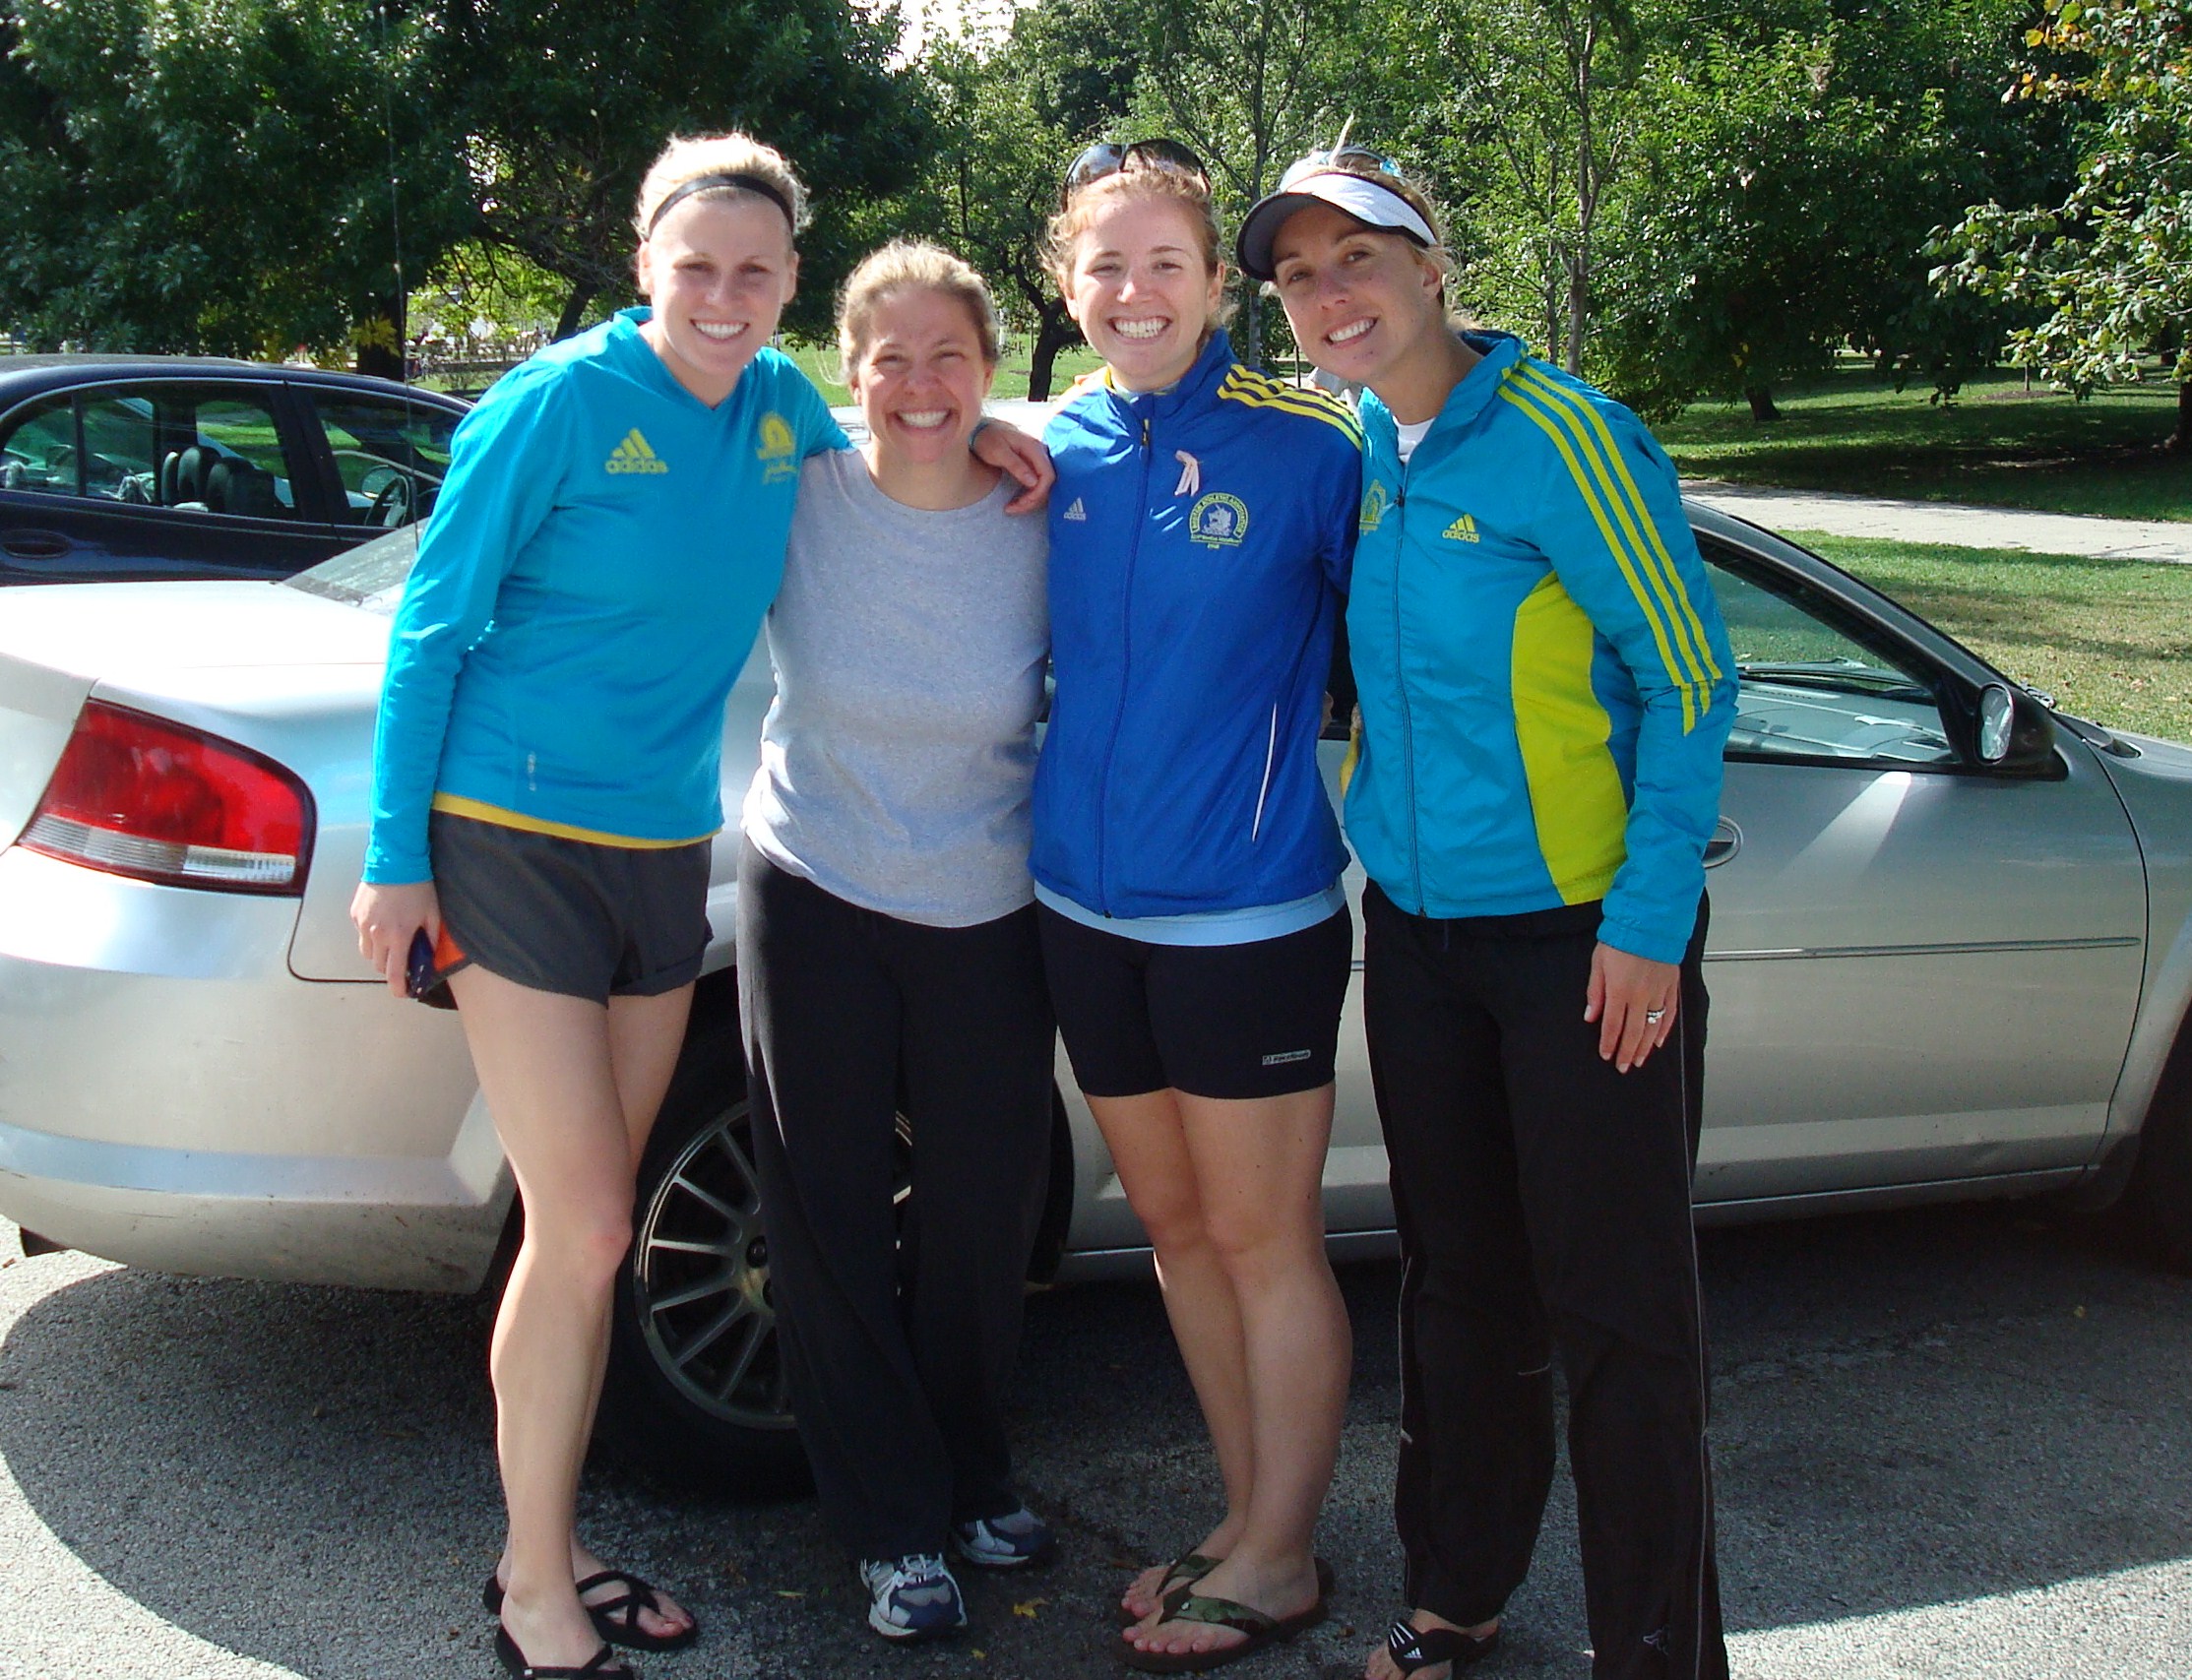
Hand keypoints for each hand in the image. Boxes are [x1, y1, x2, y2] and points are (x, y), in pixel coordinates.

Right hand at [350, 879, 440, 996]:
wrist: (395, 860)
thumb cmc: (418, 886)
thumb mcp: (432, 914)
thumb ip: (430, 939)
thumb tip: (428, 955)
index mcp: (397, 936)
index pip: (393, 973)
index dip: (397, 988)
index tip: (402, 993)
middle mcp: (376, 934)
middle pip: (377, 965)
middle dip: (389, 968)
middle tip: (401, 961)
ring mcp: (362, 924)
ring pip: (366, 952)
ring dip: (378, 954)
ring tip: (391, 942)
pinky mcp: (355, 913)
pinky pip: (361, 933)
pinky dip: (370, 935)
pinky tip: (383, 923)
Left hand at [972, 418, 1054, 512]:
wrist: (980, 430)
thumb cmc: (987, 439)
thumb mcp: (998, 452)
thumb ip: (1016, 466)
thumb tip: (1034, 482)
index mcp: (1034, 447)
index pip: (1047, 475)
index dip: (1037, 493)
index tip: (1021, 503)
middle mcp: (1040, 452)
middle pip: (1047, 482)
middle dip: (1032, 500)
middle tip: (1012, 509)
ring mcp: (1037, 458)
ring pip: (1042, 485)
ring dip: (1030, 500)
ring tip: (1011, 508)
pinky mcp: (1032, 464)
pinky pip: (1037, 482)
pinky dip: (1028, 495)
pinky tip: (1016, 501)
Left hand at [1583, 942, 1678, 1072]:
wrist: (1649, 923)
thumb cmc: (1620, 940)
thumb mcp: (1598, 963)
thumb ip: (1595, 992)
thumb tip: (1590, 1016)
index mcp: (1619, 991)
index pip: (1612, 1025)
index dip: (1609, 1043)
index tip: (1606, 1056)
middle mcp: (1641, 996)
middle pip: (1634, 1032)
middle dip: (1627, 1052)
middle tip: (1623, 1067)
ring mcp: (1659, 993)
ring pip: (1653, 1027)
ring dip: (1645, 1047)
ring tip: (1639, 1060)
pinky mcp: (1672, 987)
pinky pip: (1670, 1014)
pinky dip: (1665, 1030)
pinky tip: (1659, 1042)